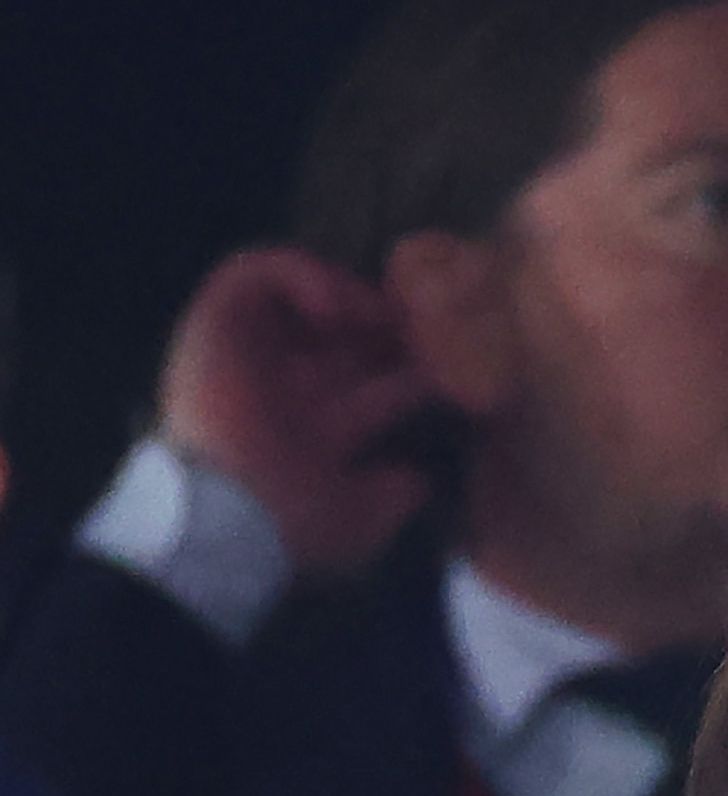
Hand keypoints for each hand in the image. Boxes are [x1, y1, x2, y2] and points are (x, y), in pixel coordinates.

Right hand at [157, 247, 445, 575]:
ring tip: (377, 316)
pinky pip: (252, 272)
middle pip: (342, 336)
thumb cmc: (294, 522)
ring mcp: (246, 352)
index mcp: (312, 428)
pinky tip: (336, 307)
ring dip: (345, 294)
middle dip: (387, 329)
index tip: (445, 369)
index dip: (408, 370)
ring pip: (298, 295)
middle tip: (425, 329)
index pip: (368, 383)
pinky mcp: (213, 323)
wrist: (234, 514)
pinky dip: (298, 274)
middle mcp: (281, 386)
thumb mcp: (360, 521)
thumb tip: (418, 482)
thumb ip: (392, 499)